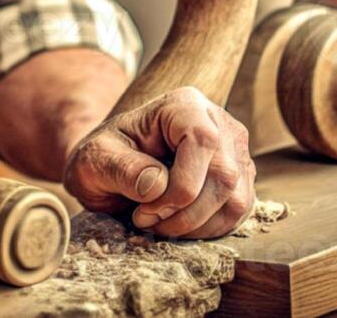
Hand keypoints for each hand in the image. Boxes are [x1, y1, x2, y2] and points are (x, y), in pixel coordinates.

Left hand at [63, 86, 254, 238]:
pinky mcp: (240, 178)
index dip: (182, 185)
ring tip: (159, 224)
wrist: (111, 168)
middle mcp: (218, 122)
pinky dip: (208, 230)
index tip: (146, 209)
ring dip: (196, 226)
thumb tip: (158, 185)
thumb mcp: (96, 159)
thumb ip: (122, 168)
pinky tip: (177, 226)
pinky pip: (239, 214)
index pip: (203, 140)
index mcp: (183, 105)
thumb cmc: (104, 157)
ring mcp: (234, 151)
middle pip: (224, 176)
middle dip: (185, 213)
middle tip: (146, 221)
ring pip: (236, 200)